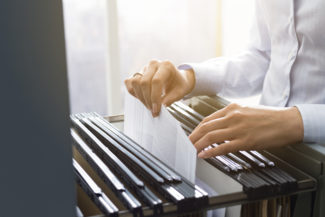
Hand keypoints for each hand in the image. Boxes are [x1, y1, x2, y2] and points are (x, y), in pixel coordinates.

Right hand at [124, 60, 194, 116]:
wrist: (176, 79)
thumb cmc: (178, 85)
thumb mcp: (181, 92)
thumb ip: (171, 98)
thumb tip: (161, 105)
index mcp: (166, 66)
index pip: (156, 81)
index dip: (154, 97)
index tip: (156, 109)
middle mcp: (154, 64)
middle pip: (144, 82)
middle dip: (147, 99)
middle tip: (153, 110)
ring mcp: (144, 68)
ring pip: (135, 82)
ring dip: (140, 97)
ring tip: (149, 105)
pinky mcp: (138, 73)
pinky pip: (129, 83)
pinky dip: (133, 92)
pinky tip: (142, 98)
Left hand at [189, 103, 303, 157]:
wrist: (288, 122)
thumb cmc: (269, 117)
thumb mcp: (247, 110)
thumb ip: (232, 116)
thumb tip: (219, 126)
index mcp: (232, 108)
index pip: (207, 119)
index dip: (197, 128)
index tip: (192, 135)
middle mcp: (232, 117)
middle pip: (205, 127)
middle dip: (192, 137)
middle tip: (185, 144)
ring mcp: (238, 129)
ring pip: (211, 137)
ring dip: (198, 145)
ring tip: (191, 150)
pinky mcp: (245, 141)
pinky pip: (223, 147)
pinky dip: (211, 152)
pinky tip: (204, 155)